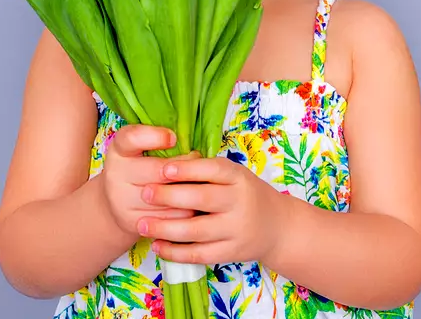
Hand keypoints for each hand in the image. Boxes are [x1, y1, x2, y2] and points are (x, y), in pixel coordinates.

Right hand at [102, 125, 197, 237]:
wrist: (116, 204)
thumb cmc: (138, 168)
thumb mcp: (140, 149)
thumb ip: (160, 142)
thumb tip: (194, 149)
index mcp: (119, 150)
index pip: (131, 138)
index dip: (153, 137)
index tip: (173, 138)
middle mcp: (115, 175)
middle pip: (157, 170)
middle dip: (183, 168)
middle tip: (198, 163)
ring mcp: (123, 202)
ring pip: (168, 196)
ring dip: (189, 190)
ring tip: (200, 183)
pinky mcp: (135, 223)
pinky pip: (170, 217)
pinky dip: (186, 210)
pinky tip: (193, 204)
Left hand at [137, 157, 289, 264]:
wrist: (277, 227)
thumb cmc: (246, 194)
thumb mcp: (235, 176)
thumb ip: (207, 172)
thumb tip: (167, 165)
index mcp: (239, 177)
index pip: (213, 170)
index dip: (187, 169)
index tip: (163, 168)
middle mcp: (240, 202)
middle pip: (202, 199)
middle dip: (170, 196)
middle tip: (144, 193)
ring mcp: (236, 229)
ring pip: (196, 230)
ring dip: (166, 228)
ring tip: (142, 224)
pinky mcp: (231, 253)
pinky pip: (199, 254)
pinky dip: (175, 252)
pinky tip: (157, 245)